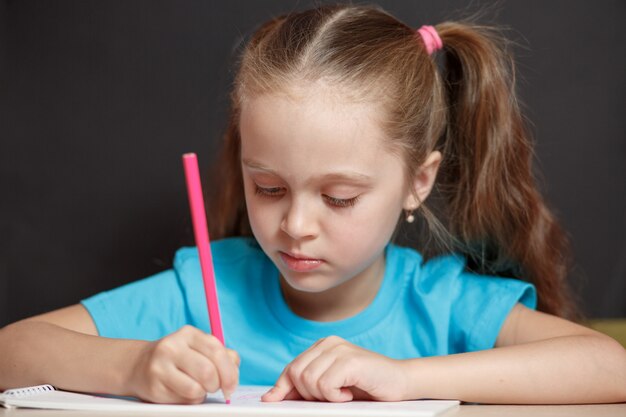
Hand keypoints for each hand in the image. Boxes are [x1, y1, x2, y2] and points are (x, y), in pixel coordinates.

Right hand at [126, 325, 239, 403]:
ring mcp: (160, 366)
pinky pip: (183, 400)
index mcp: (188, 333)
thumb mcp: (198, 348)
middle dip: (217, 385)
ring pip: (196, 389)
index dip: (230, 371)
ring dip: (203, 394)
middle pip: (208, 371)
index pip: (217, 351)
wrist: (139, 365)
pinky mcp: (154, 387)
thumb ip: (221, 355)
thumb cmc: (179, 358)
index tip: (231, 385)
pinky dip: (190, 400)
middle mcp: (172, 347)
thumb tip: (234, 370)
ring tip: (198, 388)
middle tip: (214, 388)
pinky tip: (183, 392)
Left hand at [262, 336, 407, 401]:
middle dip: (307, 394)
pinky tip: (349, 393)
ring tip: (342, 395)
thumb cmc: (366, 387)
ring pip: (308, 381)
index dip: (281, 387)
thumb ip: (304, 388)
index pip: (291, 368)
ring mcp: (339, 349)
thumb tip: (270, 398)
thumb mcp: (330, 387)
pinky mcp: (350, 360)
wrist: (401, 384)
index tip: (272, 402)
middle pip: (296, 374)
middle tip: (330, 399)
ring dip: (324, 397)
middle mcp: (328, 343)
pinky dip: (335, 396)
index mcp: (322, 346)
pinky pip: (325, 385)